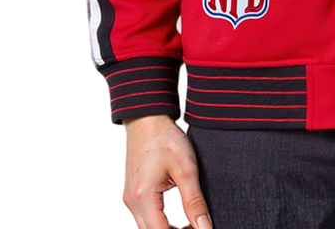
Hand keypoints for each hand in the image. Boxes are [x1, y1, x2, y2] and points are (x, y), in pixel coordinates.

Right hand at [123, 114, 211, 228]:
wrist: (147, 117)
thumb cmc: (164, 138)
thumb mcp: (186, 169)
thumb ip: (194, 202)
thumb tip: (205, 227)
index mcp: (143, 197)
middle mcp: (132, 201)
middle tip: (199, 227)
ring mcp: (130, 197)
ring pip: (148, 227)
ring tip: (192, 224)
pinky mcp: (132, 192)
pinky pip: (145, 217)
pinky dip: (161, 222)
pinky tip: (179, 218)